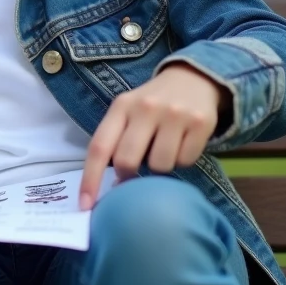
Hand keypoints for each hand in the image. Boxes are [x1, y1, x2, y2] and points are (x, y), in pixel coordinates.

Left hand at [79, 65, 227, 208]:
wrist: (193, 78)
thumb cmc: (152, 104)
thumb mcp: (128, 111)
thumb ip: (117, 141)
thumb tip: (114, 186)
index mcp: (121, 106)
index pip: (99, 147)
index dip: (90, 178)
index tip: (85, 206)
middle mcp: (145, 108)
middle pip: (127, 160)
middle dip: (128, 175)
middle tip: (135, 172)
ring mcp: (174, 114)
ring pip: (160, 166)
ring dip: (160, 168)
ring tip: (163, 149)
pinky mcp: (200, 123)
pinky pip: (186, 161)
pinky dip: (182, 160)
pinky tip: (182, 143)